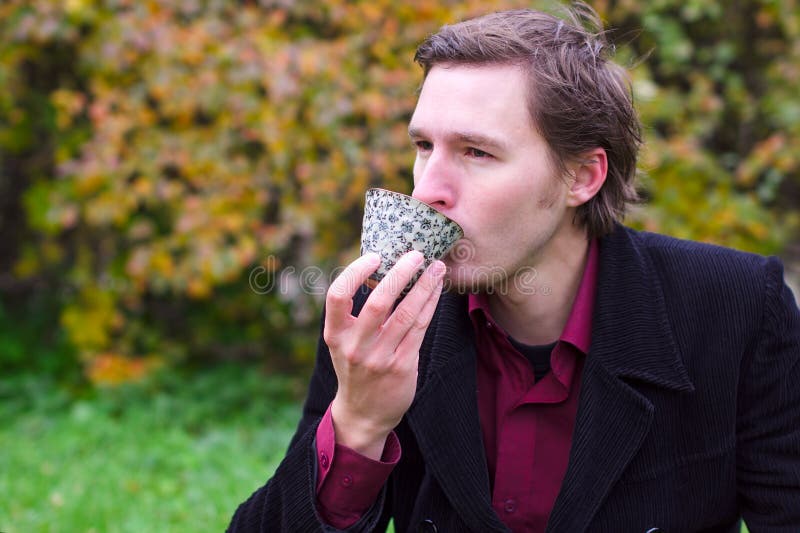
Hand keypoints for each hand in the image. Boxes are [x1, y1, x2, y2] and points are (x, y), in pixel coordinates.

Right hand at [324, 251, 445, 459]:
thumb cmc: (356, 368)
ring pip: (406, 314)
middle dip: (400, 274)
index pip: (337, 296)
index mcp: (335, 335)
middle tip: (416, 254)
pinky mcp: (402, 367)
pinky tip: (436, 291)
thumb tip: (383, 270)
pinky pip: (420, 329)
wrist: (364, 414)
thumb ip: (356, 315)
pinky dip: (429, 306)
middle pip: (378, 303)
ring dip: (424, 287)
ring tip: (437, 268)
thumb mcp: (344, 342)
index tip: (375, 256)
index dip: (354, 272)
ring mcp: (379, 358)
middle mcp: (355, 347)